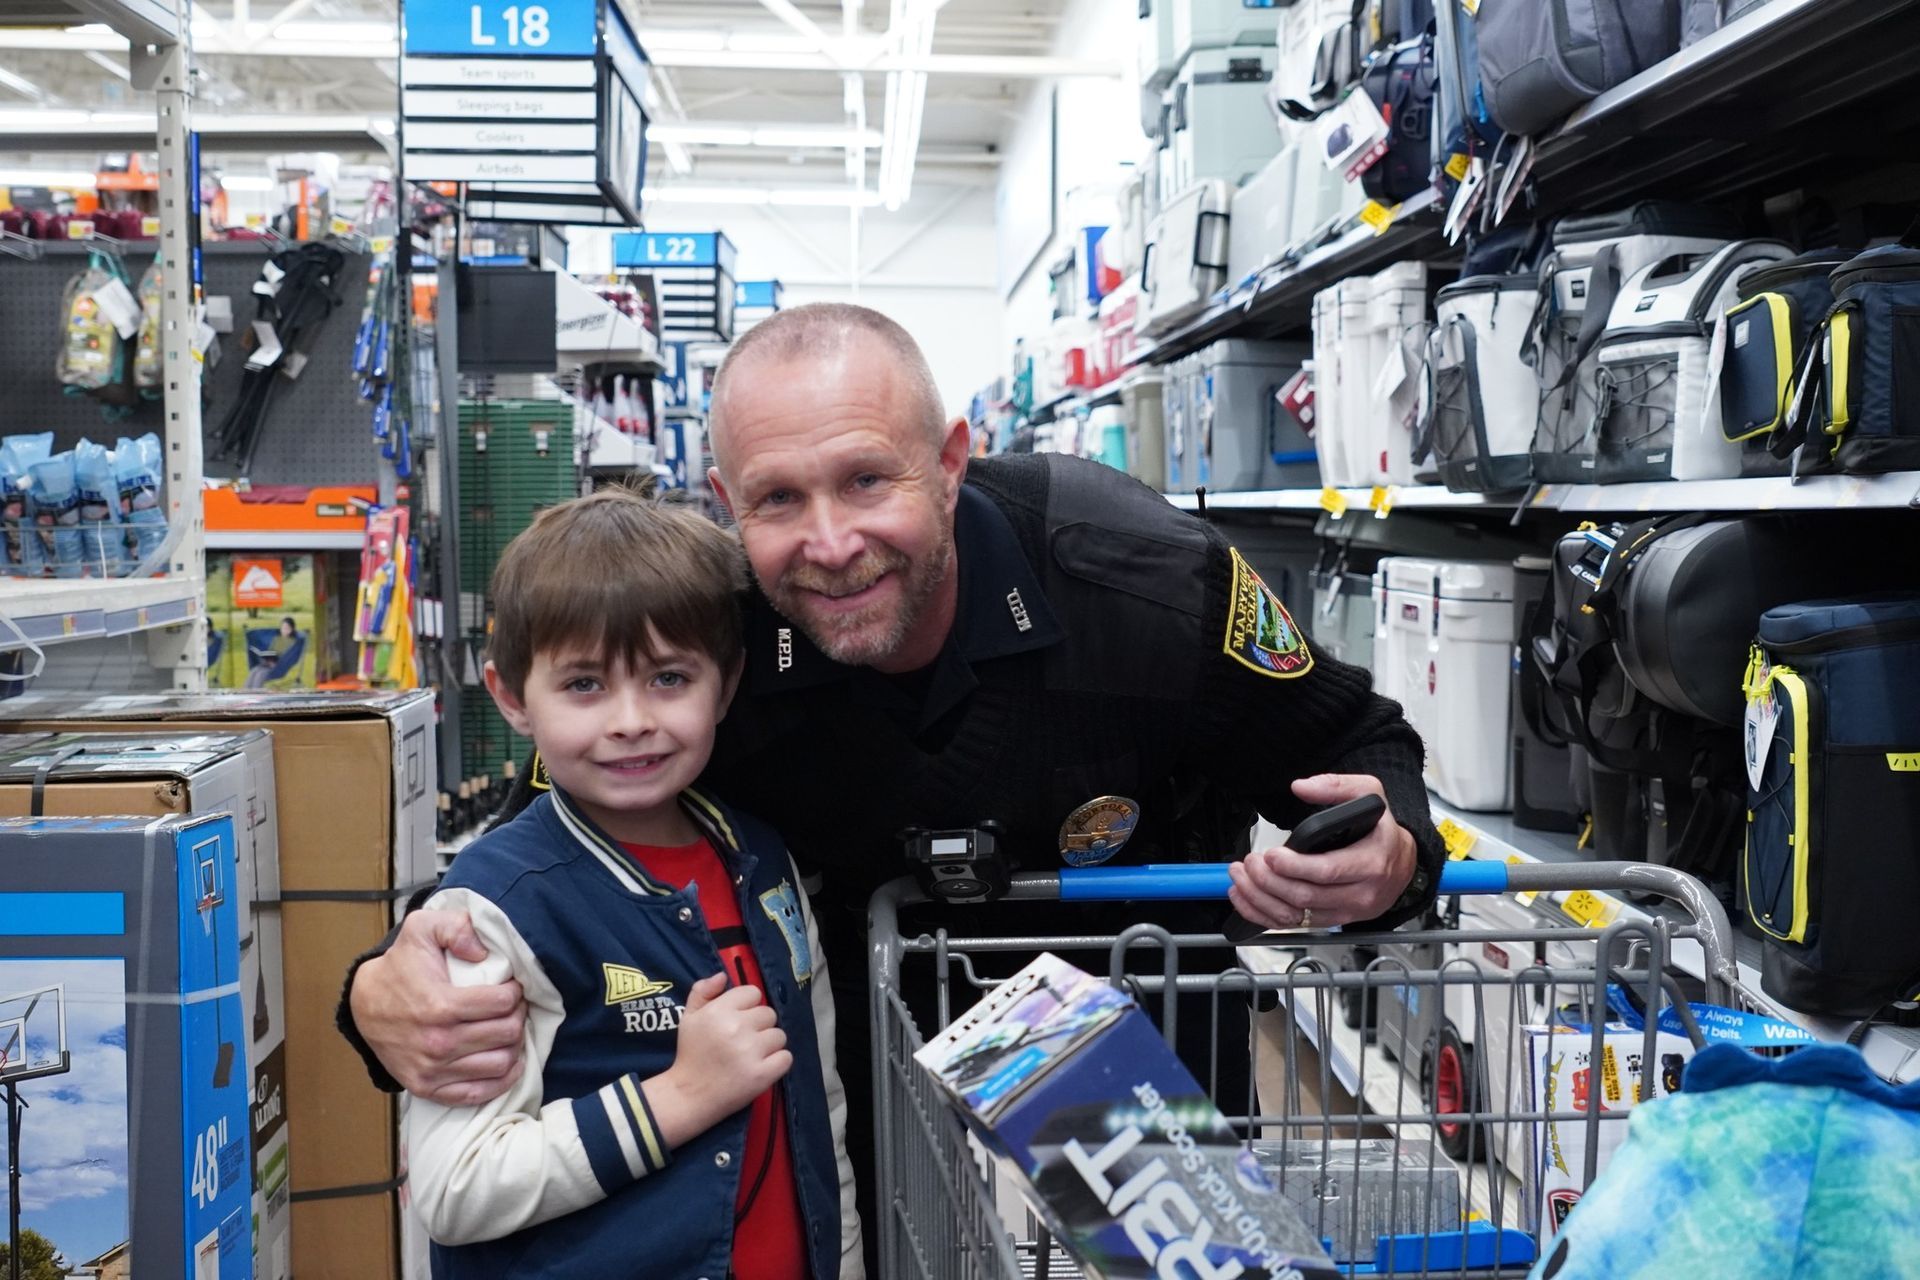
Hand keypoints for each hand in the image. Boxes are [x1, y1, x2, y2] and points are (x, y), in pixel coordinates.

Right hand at [350, 909, 527, 1104]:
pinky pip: (479, 1093)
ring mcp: (433, 1070)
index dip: (515, 992)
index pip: (503, 1004)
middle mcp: (438, 1042)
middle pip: (507, 1034)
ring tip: (509, 1029)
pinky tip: (509, 1062)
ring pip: (500, 1064)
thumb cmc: (400, 966)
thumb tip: (483, 951)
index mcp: (440, 1005)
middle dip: (518, 1016)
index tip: (512, 986)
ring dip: (514, 1045)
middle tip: (514, 1007)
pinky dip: (501, 1080)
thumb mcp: (421, 929)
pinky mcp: (428, 1088)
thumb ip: (455, 927)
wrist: (364, 1004)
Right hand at [646, 974, 792, 1148]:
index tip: (738, 1020)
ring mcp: (750, 1052)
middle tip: (744, 1041)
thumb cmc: (691, 1054)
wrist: (689, 1095)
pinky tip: (762, 1067)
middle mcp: (736, 1027)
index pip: (753, 993)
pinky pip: (786, 1057)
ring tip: (752, 1055)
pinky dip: (778, 1062)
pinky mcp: (761, 1074)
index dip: (747, 1006)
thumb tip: (723, 976)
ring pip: (779, 1035)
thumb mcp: (688, 1018)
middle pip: (769, 1014)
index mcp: (718, 1010)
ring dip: (769, 1044)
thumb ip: (702, 992)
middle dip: (759, 1026)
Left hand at [1227, 774, 1416, 930]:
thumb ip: (1336, 786)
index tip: (1271, 855)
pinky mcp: (1331, 921)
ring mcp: (1345, 912)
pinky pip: (1293, 926)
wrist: (1401, 863)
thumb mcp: (1370, 794)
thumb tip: (1302, 787)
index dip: (1294, 866)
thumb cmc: (1381, 830)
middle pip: (1305, 896)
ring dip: (1260, 898)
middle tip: (1250, 862)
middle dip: (1268, 880)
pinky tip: (1245, 898)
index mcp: (1370, 862)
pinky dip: (1263, 914)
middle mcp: (1359, 893)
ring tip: (1241, 877)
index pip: (1327, 871)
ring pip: (1295, 916)